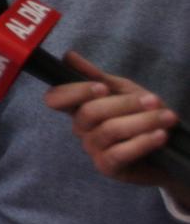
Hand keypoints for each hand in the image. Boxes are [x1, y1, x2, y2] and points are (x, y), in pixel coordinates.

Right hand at [44, 51, 186, 202]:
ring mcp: (92, 148)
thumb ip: (96, 76)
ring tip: (168, 117)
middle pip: (88, 112)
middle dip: (124, 104)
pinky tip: (160, 135)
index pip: (55, 98)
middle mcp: (80, 128)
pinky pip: (120, 153)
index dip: (74, 92)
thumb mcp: (122, 90)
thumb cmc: (138, 114)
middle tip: (154, 100)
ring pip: (109, 130)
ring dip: (142, 121)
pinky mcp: (107, 167)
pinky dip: (143, 142)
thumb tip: (68, 56)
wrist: (165, 147)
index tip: (102, 87)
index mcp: (78, 106)